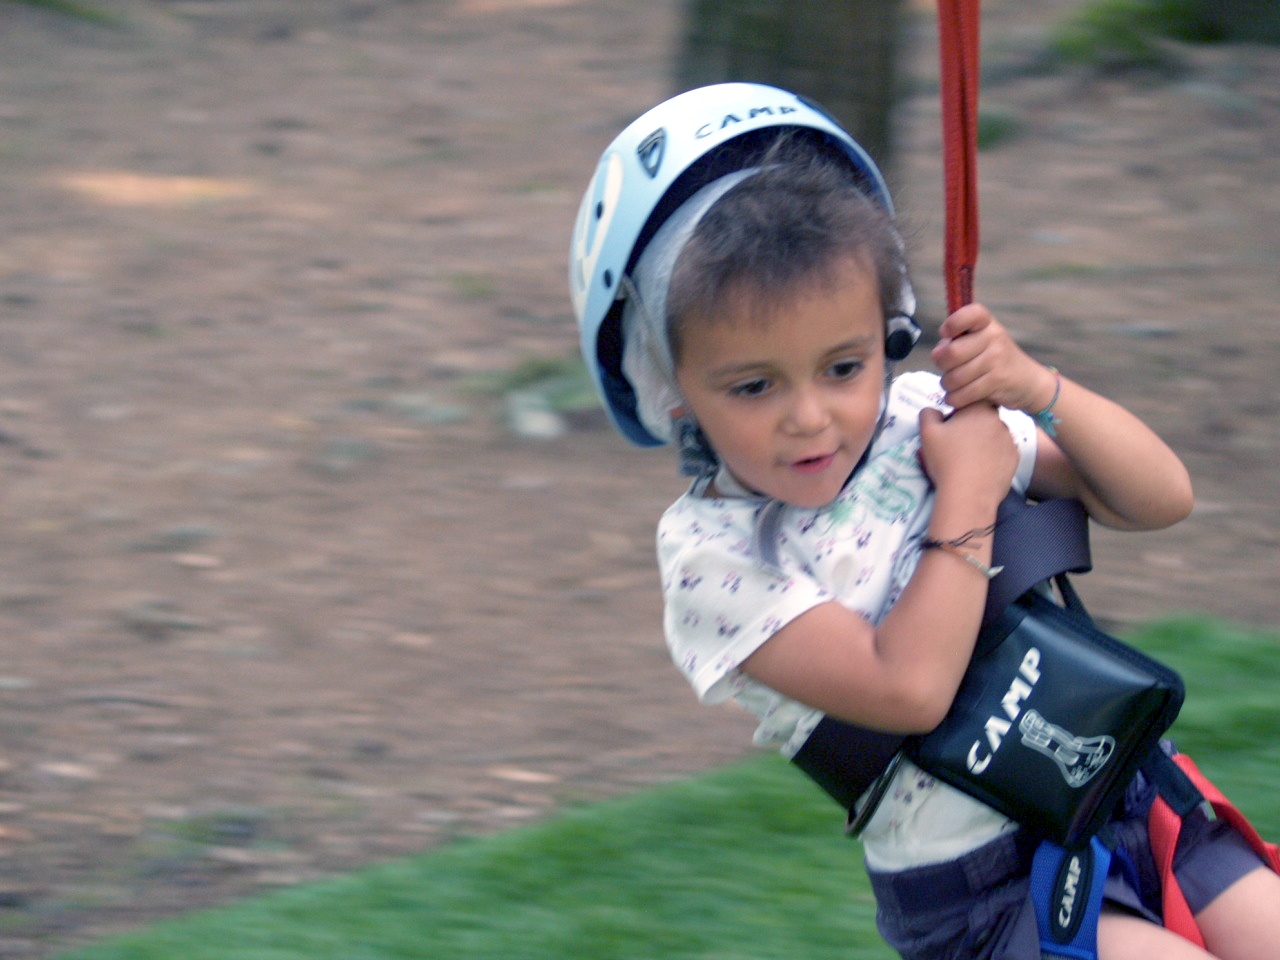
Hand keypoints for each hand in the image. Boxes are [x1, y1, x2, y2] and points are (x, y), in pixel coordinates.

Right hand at [918, 403, 1017, 507]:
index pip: (972, 402)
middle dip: (971, 428)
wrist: (968, 494)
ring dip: (982, 443)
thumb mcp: (927, 432)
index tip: (951, 427)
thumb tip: (934, 412)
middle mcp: (999, 421)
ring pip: (993, 437)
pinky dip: (992, 458)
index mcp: (979, 410)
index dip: (959, 412)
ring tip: (967, 461)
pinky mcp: (1014, 460)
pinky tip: (979, 469)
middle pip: (983, 419)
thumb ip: (928, 414)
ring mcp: (1010, 442)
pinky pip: (1001, 453)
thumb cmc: (946, 459)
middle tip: (956, 446)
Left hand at [931, 303, 1055, 413]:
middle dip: (942, 366)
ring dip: (947, 385)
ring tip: (952, 385)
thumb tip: (936, 354)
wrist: (1027, 381)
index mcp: (987, 324)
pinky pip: (963, 393)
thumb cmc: (994, 360)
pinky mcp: (997, 381)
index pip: (971, 313)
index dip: (953, 323)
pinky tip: (957, 396)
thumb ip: (954, 344)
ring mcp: (997, 359)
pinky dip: (955, 398)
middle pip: (952, 352)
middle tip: (947, 370)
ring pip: (955, 377)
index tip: (945, 333)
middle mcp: (994, 337)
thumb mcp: (977, 344)